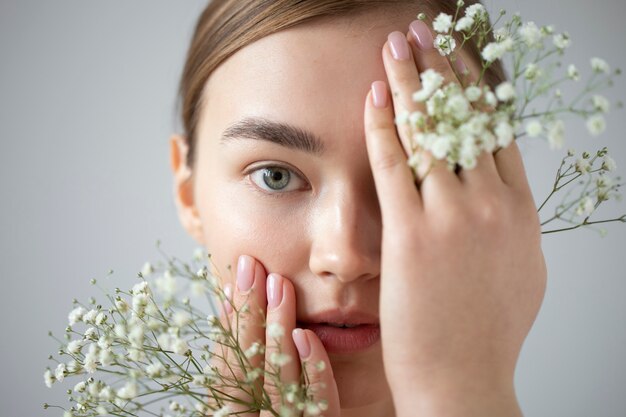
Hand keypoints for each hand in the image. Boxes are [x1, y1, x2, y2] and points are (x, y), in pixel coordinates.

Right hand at [207, 255, 339, 415]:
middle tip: (252, 266)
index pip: (226, 369)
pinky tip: (306, 335)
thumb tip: (230, 305)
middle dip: (249, 314)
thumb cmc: (265, 412)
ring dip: (277, 329)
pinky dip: (313, 371)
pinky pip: (321, 408)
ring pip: (280, 383)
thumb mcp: (243, 398)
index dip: (229, 324)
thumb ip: (236, 365)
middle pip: (248, 371)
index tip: (233, 279)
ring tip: (279, 285)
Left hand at [363, 22, 546, 416]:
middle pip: (466, 117)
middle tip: (424, 31)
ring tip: (396, 45)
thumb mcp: (517, 270)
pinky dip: (383, 124)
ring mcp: (453, 217)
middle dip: (443, 67)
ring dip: (410, 81)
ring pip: (431, 130)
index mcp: (520, 210)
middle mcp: (492, 204)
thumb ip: (507, 225)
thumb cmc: (486, 332)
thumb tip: (496, 191)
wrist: (464, 378)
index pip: (498, 129)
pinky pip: (395, 164)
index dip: (477, 86)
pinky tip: (373, 95)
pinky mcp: (412, 235)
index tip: (460, 56)